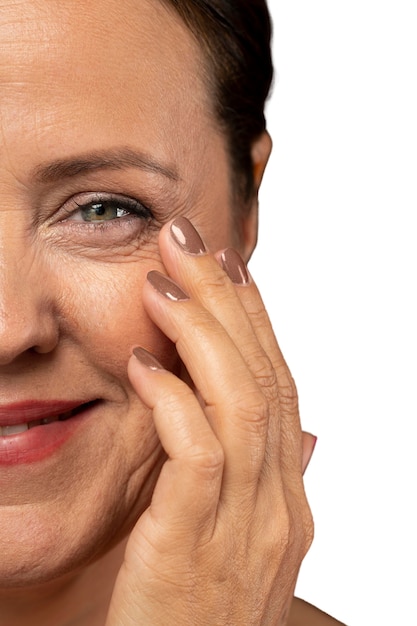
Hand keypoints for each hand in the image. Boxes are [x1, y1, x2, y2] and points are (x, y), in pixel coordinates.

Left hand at [105, 217, 314, 625]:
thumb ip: (267, 476)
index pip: (279, 384)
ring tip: (162, 284)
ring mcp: (246, 524)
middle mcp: (280, 502)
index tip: (229, 267)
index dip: (256, 319)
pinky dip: (173, 402)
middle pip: (264, 376)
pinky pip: (197, 455)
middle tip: (191, 241)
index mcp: (288, 494)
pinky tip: (141, 366)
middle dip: (228, 300)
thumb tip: (301, 428)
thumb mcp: (240, 536)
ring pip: (241, 402)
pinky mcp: (196, 545)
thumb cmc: (192, 608)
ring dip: (201, 334)